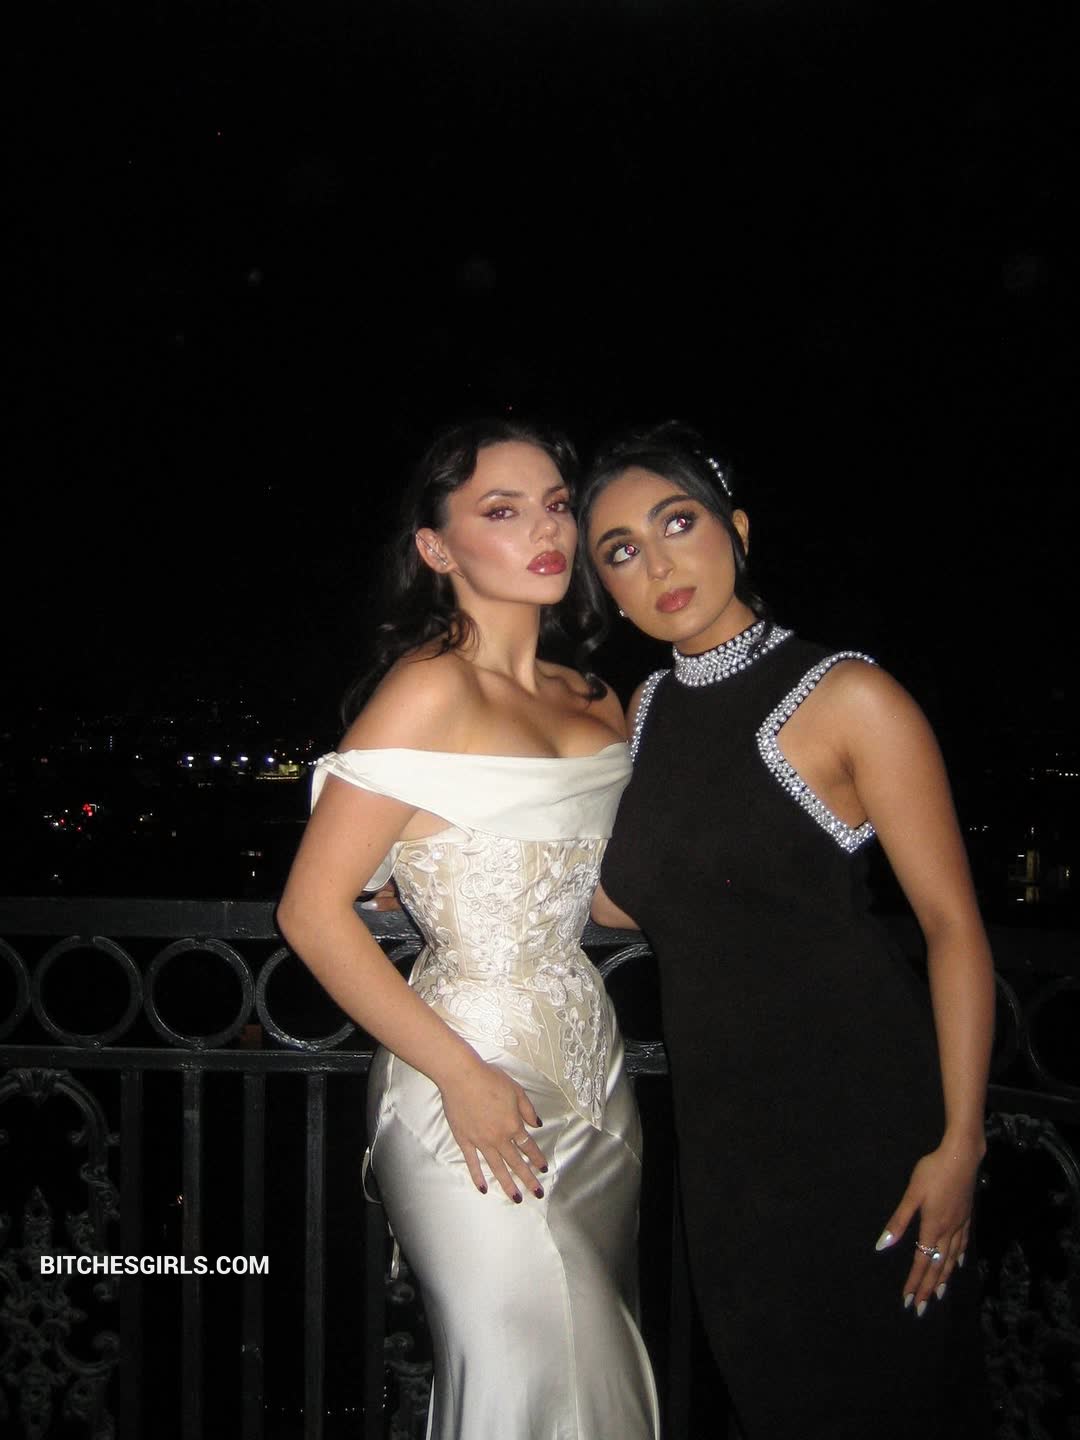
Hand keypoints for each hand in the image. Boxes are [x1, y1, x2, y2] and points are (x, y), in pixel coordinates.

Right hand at [439, 1057, 548, 1201]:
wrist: (462, 1077)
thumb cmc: (489, 1079)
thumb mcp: (516, 1090)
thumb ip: (527, 1109)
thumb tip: (537, 1124)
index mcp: (513, 1125)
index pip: (528, 1146)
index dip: (537, 1158)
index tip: (543, 1169)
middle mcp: (499, 1138)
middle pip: (516, 1162)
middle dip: (529, 1179)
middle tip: (538, 1194)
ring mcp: (480, 1141)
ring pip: (497, 1168)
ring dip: (507, 1184)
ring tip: (516, 1198)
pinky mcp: (464, 1140)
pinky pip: (472, 1163)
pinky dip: (478, 1176)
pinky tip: (483, 1188)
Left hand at [875, 1138, 983, 1314]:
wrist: (962, 1156)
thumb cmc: (933, 1171)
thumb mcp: (912, 1194)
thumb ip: (898, 1221)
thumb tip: (882, 1245)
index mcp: (932, 1227)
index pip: (921, 1261)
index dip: (915, 1282)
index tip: (909, 1300)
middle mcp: (948, 1231)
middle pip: (937, 1266)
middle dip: (928, 1288)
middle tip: (922, 1309)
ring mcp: (960, 1225)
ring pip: (950, 1259)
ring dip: (943, 1278)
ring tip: (939, 1295)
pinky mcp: (966, 1217)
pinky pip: (961, 1246)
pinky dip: (957, 1259)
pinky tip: (956, 1264)